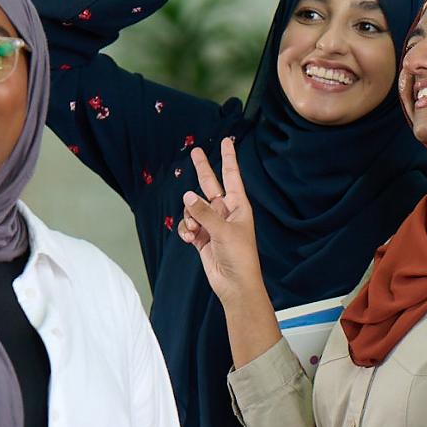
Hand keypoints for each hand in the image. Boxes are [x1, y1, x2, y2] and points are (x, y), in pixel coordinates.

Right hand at [178, 138, 266, 306]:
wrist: (234, 284)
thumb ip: (203, 212)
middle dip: (202, 169)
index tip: (227, 141)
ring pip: (193, 208)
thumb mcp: (223, 230)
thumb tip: (187, 195)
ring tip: (195, 229)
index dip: (228, 158)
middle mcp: (225, 212)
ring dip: (190, 216)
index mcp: (238, 206)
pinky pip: (188, 224)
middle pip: (210, 184)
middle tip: (195, 151)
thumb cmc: (239, 256)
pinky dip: (186, 229)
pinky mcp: (202, 237)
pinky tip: (189, 237)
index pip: (232, 176)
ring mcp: (212, 224)